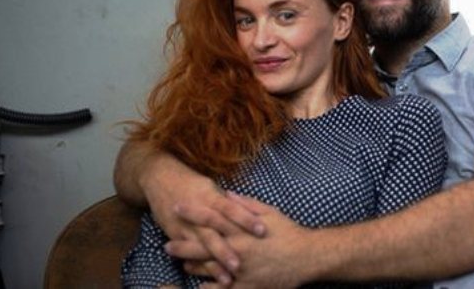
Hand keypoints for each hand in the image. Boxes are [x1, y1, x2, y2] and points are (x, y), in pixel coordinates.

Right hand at [136, 154, 265, 283]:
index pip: (230, 209)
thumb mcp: (211, 186)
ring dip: (214, 265)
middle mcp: (198, 213)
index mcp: (210, 197)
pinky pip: (188, 253)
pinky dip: (198, 266)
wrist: (160, 178)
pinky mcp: (176, 235)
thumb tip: (250, 211)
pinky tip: (207, 278)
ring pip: (202, 248)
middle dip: (226, 251)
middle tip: (240, 265)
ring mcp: (186, 226)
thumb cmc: (191, 182)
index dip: (246, 219)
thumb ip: (227, 202)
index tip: (262, 230)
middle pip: (214, 233)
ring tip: (227, 280)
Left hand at [172, 193, 312, 288]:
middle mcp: (237, 248)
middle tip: (167, 244)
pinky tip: (199, 288)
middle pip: (203, 245)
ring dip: (193, 265)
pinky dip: (209, 288)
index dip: (193, 212)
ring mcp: (240, 269)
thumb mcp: (269, 212)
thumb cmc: (289, 232)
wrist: (306, 257)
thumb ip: (246, 204)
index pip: (211, 217)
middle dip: (183, 244)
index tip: (177, 206)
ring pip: (209, 268)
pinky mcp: (247, 285)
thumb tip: (227, 194)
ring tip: (182, 263)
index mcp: (242, 229)